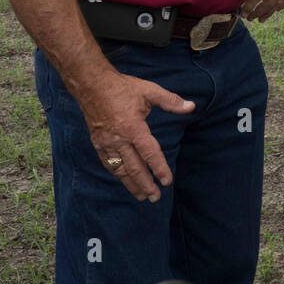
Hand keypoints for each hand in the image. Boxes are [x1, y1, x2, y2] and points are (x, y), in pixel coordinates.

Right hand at [81, 72, 194, 201]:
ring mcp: (106, 143)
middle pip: (134, 168)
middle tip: (155, 197)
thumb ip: (171, 101)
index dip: (159, 169)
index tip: (167, 181)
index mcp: (133, 128)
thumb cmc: (122, 87)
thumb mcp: (150, 91)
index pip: (150, 153)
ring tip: (142, 196)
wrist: (92, 85)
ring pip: (120, 170)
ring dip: (131, 184)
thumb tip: (191, 106)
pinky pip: (109, 164)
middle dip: (145, 185)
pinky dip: (118, 175)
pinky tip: (124, 180)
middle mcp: (119, 139)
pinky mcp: (98, 143)